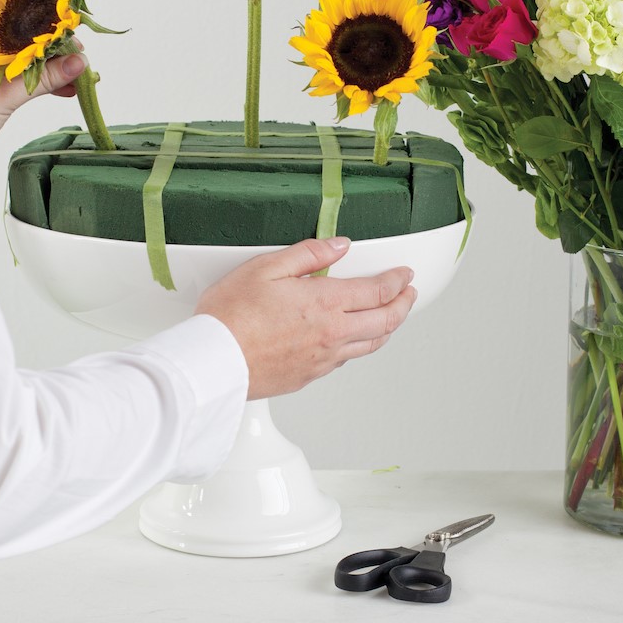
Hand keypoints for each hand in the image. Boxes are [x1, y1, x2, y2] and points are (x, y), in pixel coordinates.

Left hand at [0, 25, 86, 177]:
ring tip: (78, 77)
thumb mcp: (0, 100)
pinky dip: (42, 83)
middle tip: (81, 61)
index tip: (73, 39)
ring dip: (51, 69)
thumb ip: (40, 81)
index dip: (45, 29)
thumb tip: (77, 63)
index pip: (12, 23)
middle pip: (22, 41)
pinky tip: (64, 89)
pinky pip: (22, 78)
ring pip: (25, 61)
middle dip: (53, 52)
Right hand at [196, 237, 416, 399]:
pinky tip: (354, 340)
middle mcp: (331, 334)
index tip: (404, 274)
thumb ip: (308, 254)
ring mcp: (322, 359)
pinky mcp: (309, 376)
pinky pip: (346, 360)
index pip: (377, 292)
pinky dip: (360, 346)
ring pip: (370, 345)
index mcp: (325, 304)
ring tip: (392, 317)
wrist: (213, 363)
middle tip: (409, 293)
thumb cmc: (230, 316)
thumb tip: (339, 246)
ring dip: (388, 328)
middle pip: (385, 321)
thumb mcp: (266, 267)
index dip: (397, 281)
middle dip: (404, 304)